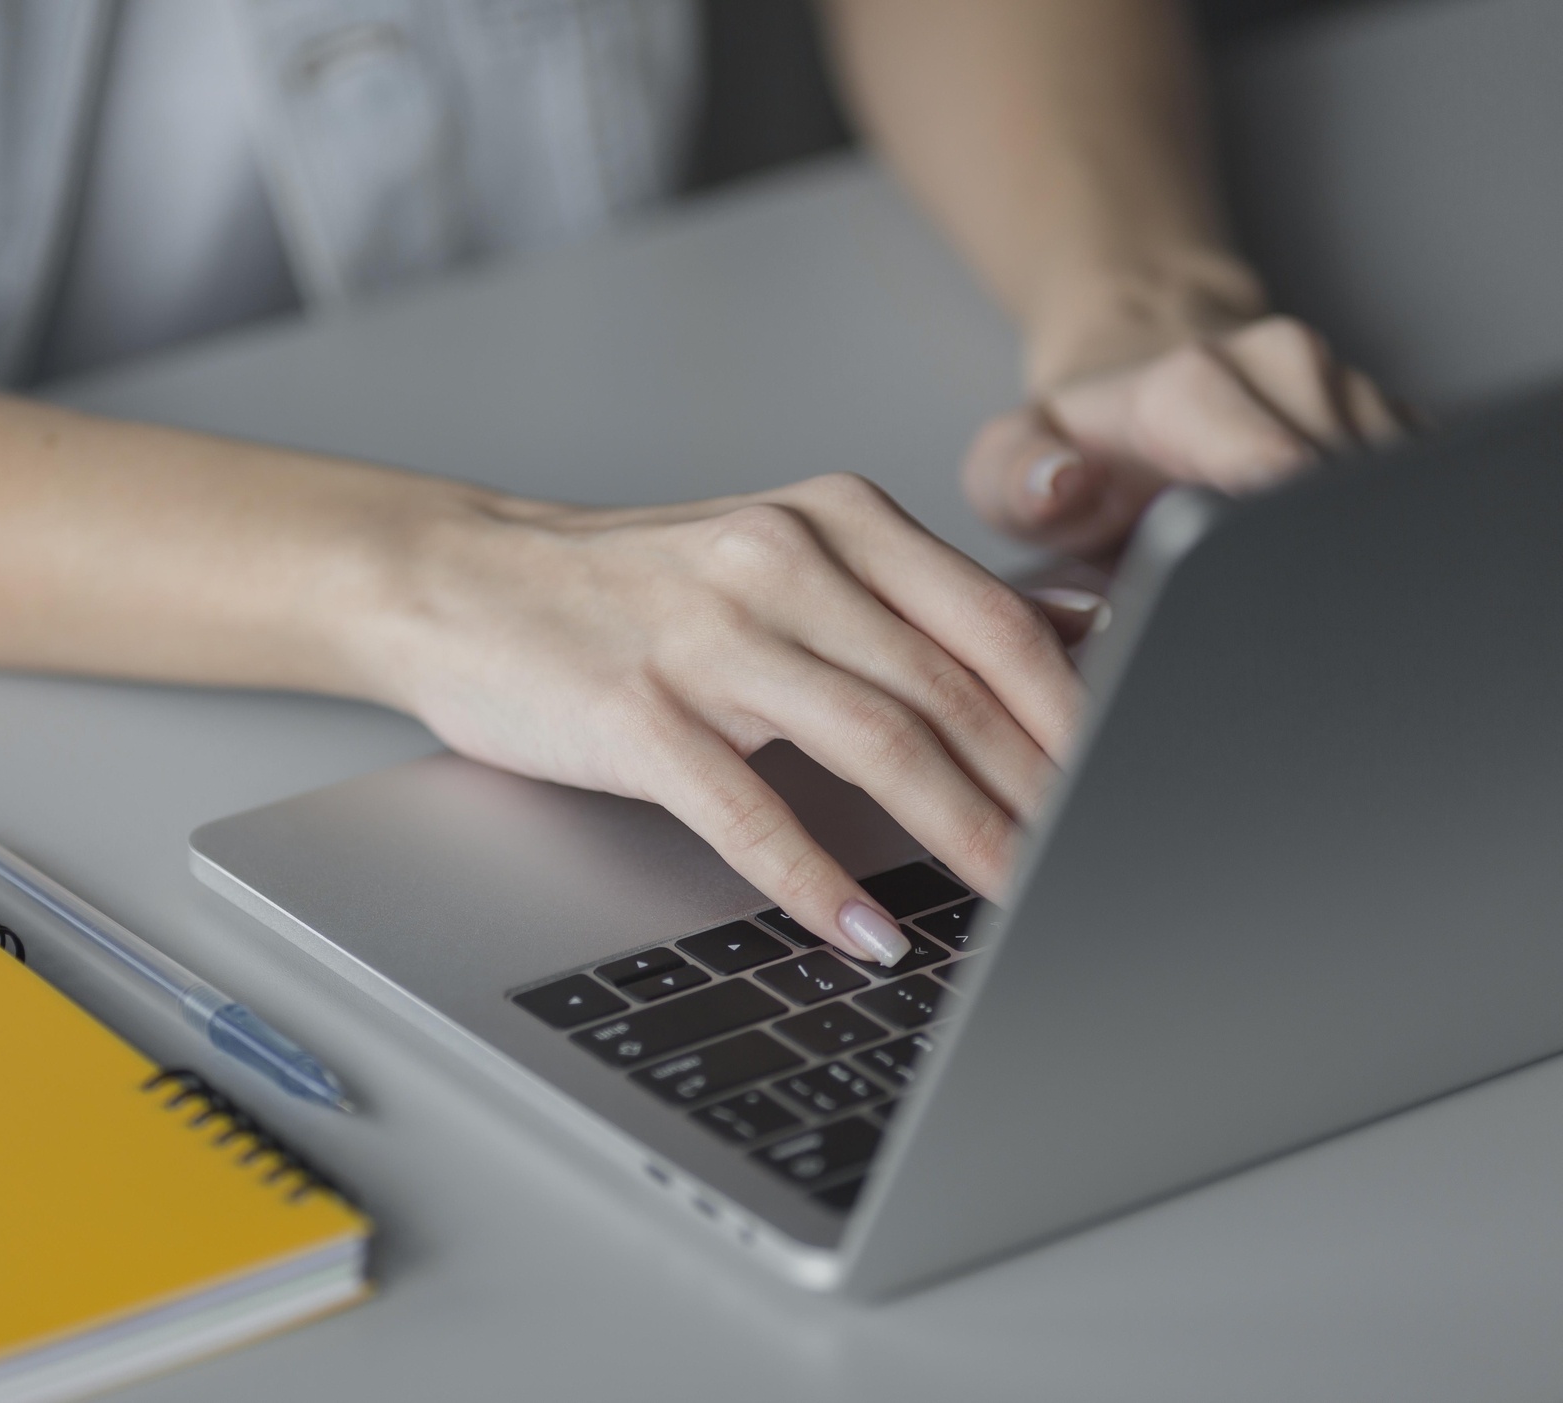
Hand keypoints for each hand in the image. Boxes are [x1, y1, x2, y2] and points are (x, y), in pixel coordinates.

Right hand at [359, 474, 1085, 964]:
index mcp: (835, 518)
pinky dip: (814, 878)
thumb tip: (1077, 626)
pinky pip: (749, 810)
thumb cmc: (633, 584)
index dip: (1076, 716)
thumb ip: (922, 590)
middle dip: (1041, 793)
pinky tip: (860, 929)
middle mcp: (782, 561)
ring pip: (875, 744)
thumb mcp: (788, 552)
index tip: (1133, 784)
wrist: (464, 580)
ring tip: (1017, 905)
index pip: (994, 623)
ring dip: (960, 838)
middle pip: (951, 690)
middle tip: (1097, 864)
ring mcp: (706, 636)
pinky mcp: (636, 711)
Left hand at [964, 316, 1407, 557]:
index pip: (1278, 469)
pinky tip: (1319, 558)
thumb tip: (1063, 484)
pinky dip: (1373, 537)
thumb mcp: (1006, 466)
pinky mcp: (1394, 419)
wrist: (1135, 372)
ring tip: (1279, 578)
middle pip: (1342, 493)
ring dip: (1341, 551)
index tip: (1255, 600)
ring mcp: (1352, 388)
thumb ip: (1015, 478)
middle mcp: (1288, 369)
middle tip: (1258, 612)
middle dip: (1308, 563)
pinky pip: (1410, 492)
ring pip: (1389, 496)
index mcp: (1198, 384)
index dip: (1276, 546)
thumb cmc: (1073, 445)